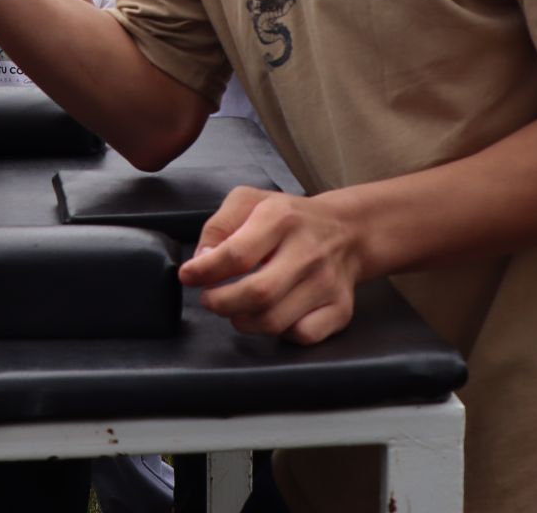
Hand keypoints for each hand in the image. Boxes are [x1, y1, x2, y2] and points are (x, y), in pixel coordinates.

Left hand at [178, 187, 359, 344]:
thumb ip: (218, 225)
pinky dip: (279, 334)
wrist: (346, 230)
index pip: (237, 254)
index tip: (189, 276)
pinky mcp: (340, 308)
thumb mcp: (249, 202)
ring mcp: (326, 282)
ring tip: (236, 309)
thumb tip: (202, 260)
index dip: (204, 271)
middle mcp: (308, 251)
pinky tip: (271, 316)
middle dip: (221, 303)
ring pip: (275, 321)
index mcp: (282, 218)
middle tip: (210, 299)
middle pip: (257, 293)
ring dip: (243, 321)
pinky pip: (301, 335)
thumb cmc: (289, 219)